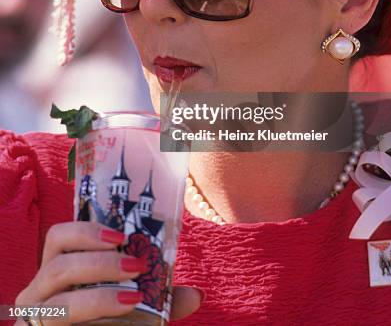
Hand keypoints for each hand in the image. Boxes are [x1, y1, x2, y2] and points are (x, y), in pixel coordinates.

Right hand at [14, 221, 201, 323]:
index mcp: (58, 268)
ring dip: (99, 297)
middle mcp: (38, 291)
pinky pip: (60, 324)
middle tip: (136, 267)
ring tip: (133, 297)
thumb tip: (197, 296)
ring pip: (58, 302)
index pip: (58, 237)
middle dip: (99, 264)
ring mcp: (35, 318)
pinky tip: (117, 320)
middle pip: (58, 265)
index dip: (86, 231)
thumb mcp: (132, 305)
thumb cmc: (104, 321)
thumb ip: (158, 299)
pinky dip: (93, 316)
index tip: (122, 237)